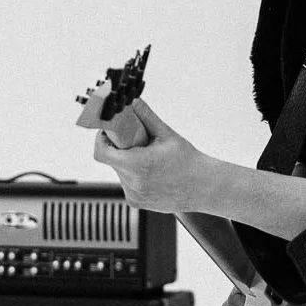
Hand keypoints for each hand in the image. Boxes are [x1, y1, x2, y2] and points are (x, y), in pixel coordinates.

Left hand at [92, 98, 209, 213]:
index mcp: (138, 165)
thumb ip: (147, 117)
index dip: (101, 140)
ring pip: (120, 172)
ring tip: (149, 159)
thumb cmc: (189, 162)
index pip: (102, 152)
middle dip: (119, 148)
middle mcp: (133, 183)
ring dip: (127, 162)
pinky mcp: (136, 202)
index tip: (108, 132)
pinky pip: (127, 184)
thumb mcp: (167, 135)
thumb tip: (133, 102)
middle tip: (136, 142)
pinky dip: (134, 176)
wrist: (204, 188)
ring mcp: (134, 195)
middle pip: (112, 160)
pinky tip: (152, 173)